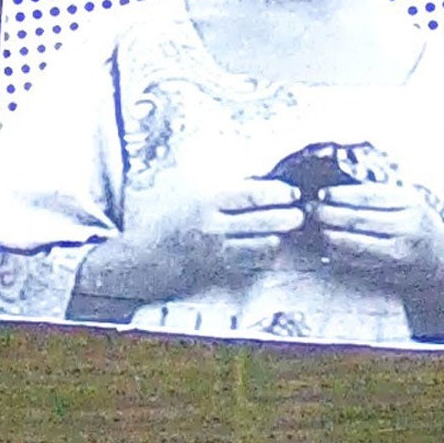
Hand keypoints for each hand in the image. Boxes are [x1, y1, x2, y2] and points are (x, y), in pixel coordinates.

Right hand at [76, 178, 304, 307]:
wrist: (143, 259)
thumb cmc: (165, 221)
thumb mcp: (183, 191)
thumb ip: (214, 184)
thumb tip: (247, 173)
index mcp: (206, 202)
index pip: (250, 194)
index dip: (276, 192)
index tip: (291, 191)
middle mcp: (214, 226)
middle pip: (262, 220)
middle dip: (287, 216)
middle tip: (300, 212)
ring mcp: (218, 250)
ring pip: (262, 244)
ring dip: (280, 235)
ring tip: (289, 228)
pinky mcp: (220, 269)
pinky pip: (252, 263)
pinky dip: (266, 254)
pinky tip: (272, 247)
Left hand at [314, 183, 443, 337]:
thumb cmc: (420, 226)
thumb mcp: (408, 203)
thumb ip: (378, 195)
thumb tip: (335, 188)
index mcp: (410, 204)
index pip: (368, 196)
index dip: (341, 195)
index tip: (322, 193)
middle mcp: (407, 228)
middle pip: (357, 219)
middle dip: (327, 214)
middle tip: (308, 209)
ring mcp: (400, 253)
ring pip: (354, 243)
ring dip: (328, 235)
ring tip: (313, 228)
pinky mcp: (393, 272)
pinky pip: (358, 263)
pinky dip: (338, 255)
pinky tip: (326, 247)